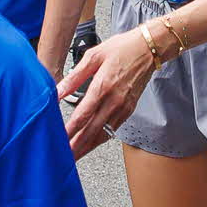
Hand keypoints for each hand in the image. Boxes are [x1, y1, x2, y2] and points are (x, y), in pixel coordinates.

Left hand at [60, 28, 162, 155]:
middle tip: (64, 158)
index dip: (69, 131)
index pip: (83, 115)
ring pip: (103, 134)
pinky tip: (91, 144)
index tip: (59, 140)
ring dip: (88, 147)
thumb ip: (74, 76)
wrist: (149, 49)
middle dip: (77, 146)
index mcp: (102, 86)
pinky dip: (100, 139)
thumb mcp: (93, 56)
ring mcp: (123, 107)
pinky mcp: (129, 110)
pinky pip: (112, 129)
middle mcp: (114, 101)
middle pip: (92, 131)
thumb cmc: (122, 48)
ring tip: (75, 156)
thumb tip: (57, 90)